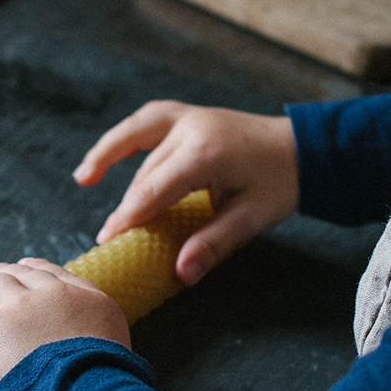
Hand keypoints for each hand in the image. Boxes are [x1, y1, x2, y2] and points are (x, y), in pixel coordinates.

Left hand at [0, 258, 129, 387]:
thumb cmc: (107, 390)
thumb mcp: (117, 360)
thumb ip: (100, 351)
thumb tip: (90, 372)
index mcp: (91, 302)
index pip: (57, 275)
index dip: (36, 272)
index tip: (25, 271)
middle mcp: (56, 295)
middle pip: (22, 274)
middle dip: (2, 273)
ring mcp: (22, 308)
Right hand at [75, 102, 299, 284]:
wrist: (305, 147)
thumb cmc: (281, 183)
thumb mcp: (251, 219)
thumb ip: (213, 244)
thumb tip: (181, 275)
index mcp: (205, 154)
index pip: (153, 191)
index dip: (128, 218)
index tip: (108, 241)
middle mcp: (191, 129)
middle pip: (145, 173)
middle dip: (127, 204)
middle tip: (109, 237)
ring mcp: (189, 117)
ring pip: (140, 144)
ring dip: (113, 160)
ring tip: (85, 179)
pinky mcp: (189, 115)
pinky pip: (147, 121)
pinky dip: (125, 136)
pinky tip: (108, 152)